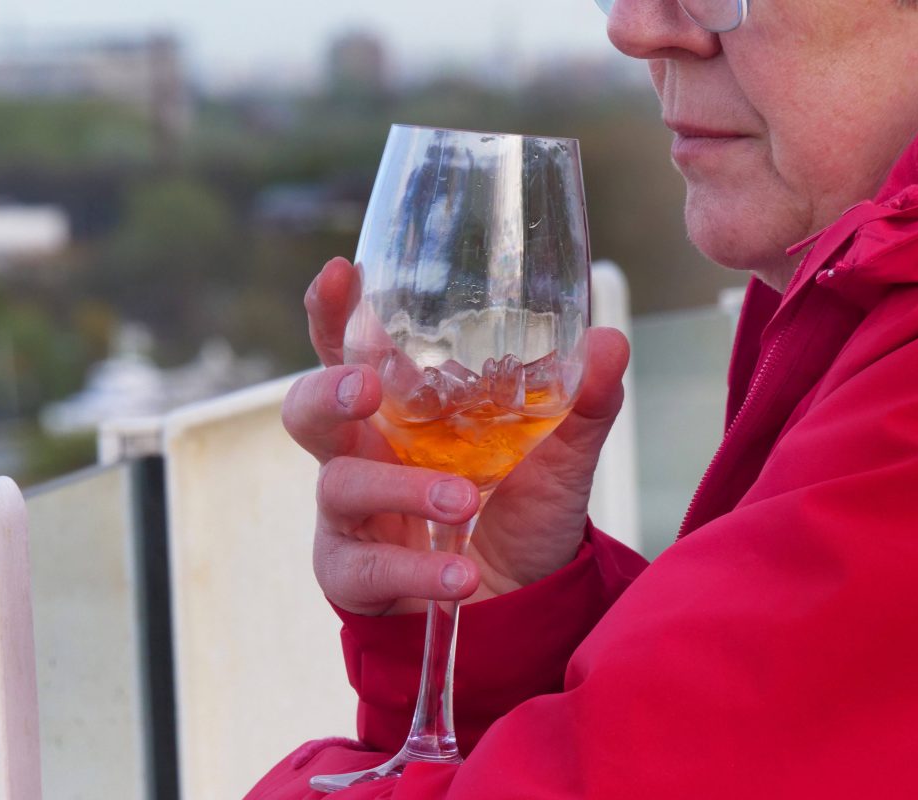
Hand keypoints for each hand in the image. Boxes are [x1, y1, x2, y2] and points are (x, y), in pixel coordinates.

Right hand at [282, 257, 630, 615]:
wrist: (524, 606)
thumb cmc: (523, 516)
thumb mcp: (559, 458)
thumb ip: (581, 402)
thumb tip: (610, 341)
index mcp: (401, 411)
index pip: (350, 350)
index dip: (333, 312)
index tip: (340, 274)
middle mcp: (363, 453)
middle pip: (308, 409)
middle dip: (329, 391)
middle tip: (366, 388)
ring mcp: (351, 514)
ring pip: (341, 485)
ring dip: (405, 489)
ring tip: (465, 502)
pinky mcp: (355, 573)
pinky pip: (367, 566)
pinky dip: (418, 568)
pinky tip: (461, 574)